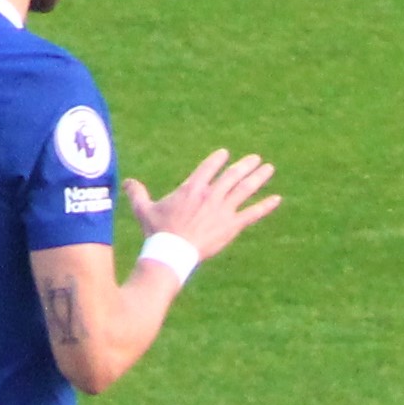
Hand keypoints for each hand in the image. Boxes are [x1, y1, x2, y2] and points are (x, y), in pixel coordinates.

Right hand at [127, 149, 280, 262]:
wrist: (172, 251)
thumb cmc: (157, 231)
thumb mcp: (144, 209)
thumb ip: (137, 193)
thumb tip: (126, 182)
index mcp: (191, 188)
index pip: (207, 168)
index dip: (217, 160)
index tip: (225, 154)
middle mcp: (210, 195)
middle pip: (232, 175)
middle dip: (245, 165)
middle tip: (256, 159)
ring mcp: (223, 209)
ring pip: (245, 189)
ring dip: (258, 178)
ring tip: (269, 169)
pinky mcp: (232, 225)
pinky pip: (252, 213)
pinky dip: (265, 206)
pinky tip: (277, 199)